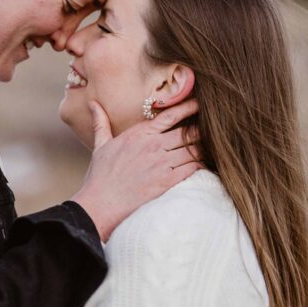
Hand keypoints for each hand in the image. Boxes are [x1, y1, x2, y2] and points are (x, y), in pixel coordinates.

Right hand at [70, 99, 202, 240]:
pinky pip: (192, 168)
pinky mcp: (167, 181)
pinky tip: (206, 164)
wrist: (101, 203)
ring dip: (204, 148)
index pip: (170, 115)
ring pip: (193, 150)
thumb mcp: (100, 145)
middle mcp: (153, 146)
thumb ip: (100, 122)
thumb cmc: (100, 176)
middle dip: (201, 129)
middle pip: (187, 132)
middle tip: (214, 127)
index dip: (188, 107)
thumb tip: (93, 103)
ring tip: (214, 146)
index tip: (199, 103)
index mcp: (139, 134)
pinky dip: (201, 165)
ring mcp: (161, 163)